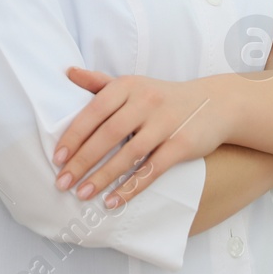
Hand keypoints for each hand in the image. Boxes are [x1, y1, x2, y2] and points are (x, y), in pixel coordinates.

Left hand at [52, 69, 230, 210]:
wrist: (215, 103)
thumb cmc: (162, 96)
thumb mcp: (133, 84)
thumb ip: (100, 82)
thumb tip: (67, 72)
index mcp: (128, 85)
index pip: (94, 111)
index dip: (74, 136)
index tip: (57, 158)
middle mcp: (146, 101)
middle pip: (108, 134)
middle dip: (82, 161)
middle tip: (62, 182)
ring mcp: (165, 123)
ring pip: (129, 154)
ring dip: (103, 177)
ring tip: (82, 194)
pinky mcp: (182, 144)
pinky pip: (152, 170)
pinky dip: (131, 187)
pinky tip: (112, 200)